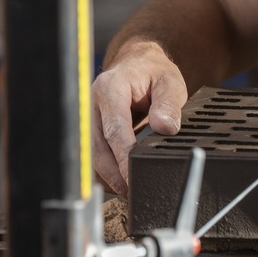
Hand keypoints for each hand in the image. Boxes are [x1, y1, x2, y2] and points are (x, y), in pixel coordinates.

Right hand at [90, 40, 187, 196]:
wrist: (137, 63)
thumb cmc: (152, 72)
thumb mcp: (169, 82)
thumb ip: (168, 104)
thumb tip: (165, 128)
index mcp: (110, 89)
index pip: (114, 130)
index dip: (123, 158)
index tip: (132, 178)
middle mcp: (91, 104)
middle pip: (97, 149)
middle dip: (113, 175)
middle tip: (133, 193)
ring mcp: (87, 118)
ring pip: (91, 156)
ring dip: (108, 176)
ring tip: (129, 191)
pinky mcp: (88, 130)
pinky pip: (92, 155)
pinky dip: (105, 171)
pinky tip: (120, 181)